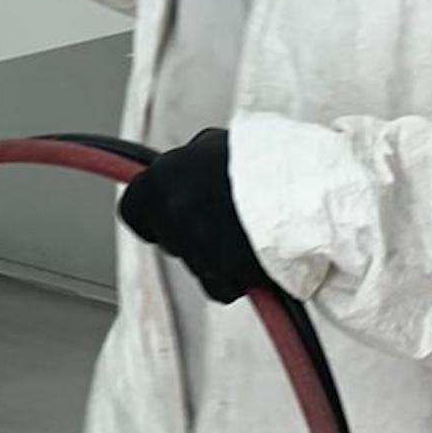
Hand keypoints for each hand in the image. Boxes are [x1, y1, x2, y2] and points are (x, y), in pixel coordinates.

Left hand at [120, 129, 265, 304]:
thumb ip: (185, 165)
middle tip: (221, 222)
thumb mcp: (211, 145)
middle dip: (190, 235)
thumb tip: (178, 173)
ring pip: (196, 264)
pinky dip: (233, 281)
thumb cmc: (258, 161)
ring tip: (245, 234)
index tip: (162, 218)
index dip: (149, 217)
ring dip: (215, 257)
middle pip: (169, 239)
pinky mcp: (222, 273)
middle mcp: (171, 213)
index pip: (131, 211)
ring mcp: (194, 245)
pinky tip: (251, 259)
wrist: (300, 187)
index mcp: (160, 179)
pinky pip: (219, 287)